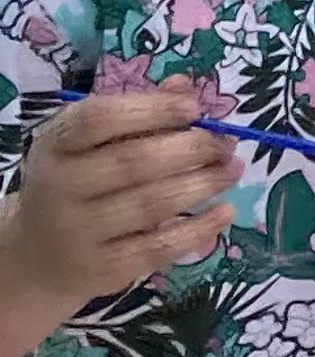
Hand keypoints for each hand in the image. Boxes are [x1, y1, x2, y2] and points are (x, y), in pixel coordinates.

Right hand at [0, 85, 238, 312]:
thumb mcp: (91, 144)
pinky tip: (225, 211)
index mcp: (56, 145)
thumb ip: (136, 113)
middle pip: (133, 162)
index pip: (98, 120)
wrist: (39, 258)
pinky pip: (157, 247)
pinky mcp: (100, 269)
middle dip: (192, 148)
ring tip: (232, 169)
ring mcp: (77, 232)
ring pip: (151, 204)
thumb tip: (184, 86)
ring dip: (203, 183)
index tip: (195, 109)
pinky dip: (199, 228)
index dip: (152, 110)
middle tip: (226, 144)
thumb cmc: (77, 184)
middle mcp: (58, 188)